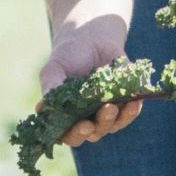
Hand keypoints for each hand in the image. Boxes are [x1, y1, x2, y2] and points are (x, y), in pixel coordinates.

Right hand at [37, 27, 142, 147]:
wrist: (91, 39)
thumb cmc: (68, 56)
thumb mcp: (55, 69)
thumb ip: (51, 87)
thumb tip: (42, 107)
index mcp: (66, 116)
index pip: (69, 135)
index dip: (76, 135)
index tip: (83, 126)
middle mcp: (86, 119)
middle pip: (93, 133)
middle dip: (100, 126)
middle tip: (105, 110)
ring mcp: (105, 113)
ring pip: (112, 125)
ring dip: (115, 118)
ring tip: (114, 104)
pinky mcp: (123, 104)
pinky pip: (129, 114)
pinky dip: (132, 111)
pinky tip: (134, 102)